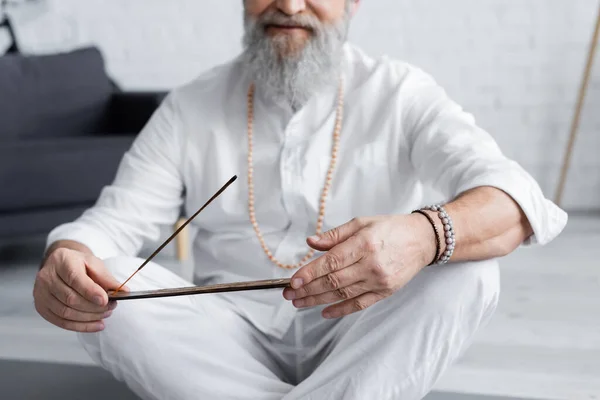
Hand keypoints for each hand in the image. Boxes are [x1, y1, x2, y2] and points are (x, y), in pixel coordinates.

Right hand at [33, 248, 127, 331]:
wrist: (62, 265)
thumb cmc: (79, 264)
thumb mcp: (95, 264)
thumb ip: (107, 278)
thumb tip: (123, 291)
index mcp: (61, 260)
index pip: (74, 279)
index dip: (90, 292)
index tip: (105, 300)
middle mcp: (46, 276)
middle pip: (70, 298)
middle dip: (93, 307)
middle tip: (111, 307)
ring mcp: (40, 293)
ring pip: (66, 312)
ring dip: (89, 317)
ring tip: (105, 314)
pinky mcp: (41, 307)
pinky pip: (61, 322)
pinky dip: (81, 326)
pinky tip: (96, 325)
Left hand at [283, 214, 435, 318]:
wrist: (422, 240)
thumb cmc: (390, 228)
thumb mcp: (361, 223)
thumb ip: (335, 235)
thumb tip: (310, 242)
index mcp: (364, 244)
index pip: (331, 262)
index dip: (309, 273)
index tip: (293, 281)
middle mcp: (371, 264)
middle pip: (333, 281)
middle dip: (308, 290)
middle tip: (289, 294)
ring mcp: (379, 281)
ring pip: (342, 294)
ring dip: (317, 300)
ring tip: (299, 303)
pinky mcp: (386, 292)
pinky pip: (359, 304)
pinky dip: (340, 310)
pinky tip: (324, 312)